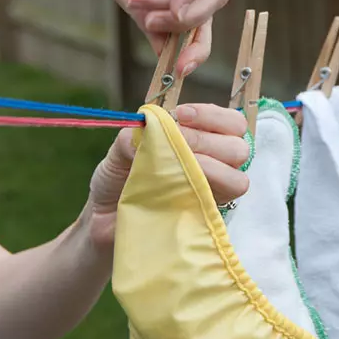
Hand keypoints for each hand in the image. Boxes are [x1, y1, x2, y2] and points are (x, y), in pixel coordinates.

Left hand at [86, 104, 249, 246]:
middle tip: (176, 141)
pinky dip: (203, 193)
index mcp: (200, 141)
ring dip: (210, 168)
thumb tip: (153, 128)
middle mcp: (213, 166)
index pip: (231, 123)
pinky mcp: (204, 219)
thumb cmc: (115, 183)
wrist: (100, 222)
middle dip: (207, 140)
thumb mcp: (119, 151)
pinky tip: (179, 190)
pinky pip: (221, 208)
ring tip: (178, 167)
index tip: (181, 115)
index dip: (212, 116)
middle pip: (239, 147)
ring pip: (238, 179)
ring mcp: (211, 195)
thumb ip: (135, 136)